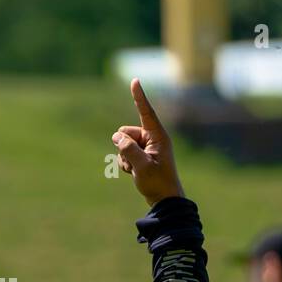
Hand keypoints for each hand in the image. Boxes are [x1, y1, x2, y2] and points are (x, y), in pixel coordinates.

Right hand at [113, 78, 183, 205]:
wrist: (164, 200)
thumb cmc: (157, 183)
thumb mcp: (141, 166)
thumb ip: (128, 149)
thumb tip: (116, 136)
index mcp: (158, 136)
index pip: (146, 111)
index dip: (139, 96)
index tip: (134, 80)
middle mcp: (153, 138)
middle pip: (126, 131)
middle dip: (123, 145)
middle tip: (132, 162)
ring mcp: (147, 147)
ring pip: (123, 143)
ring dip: (123, 157)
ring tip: (134, 170)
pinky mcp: (141, 156)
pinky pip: (124, 153)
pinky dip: (124, 163)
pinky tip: (132, 173)